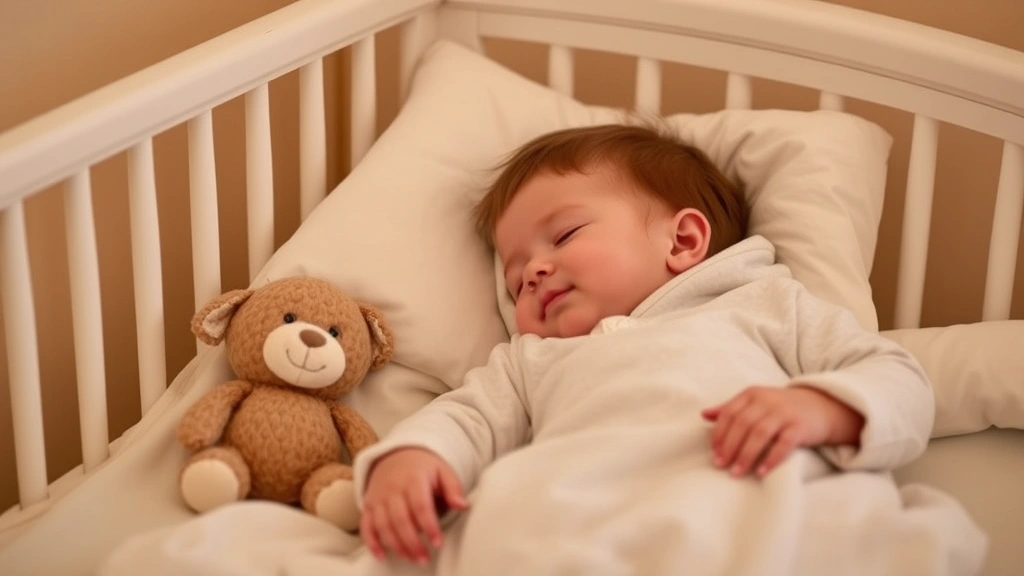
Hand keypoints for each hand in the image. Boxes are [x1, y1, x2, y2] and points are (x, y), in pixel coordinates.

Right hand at [360, 448, 468, 564]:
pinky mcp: (368, 505)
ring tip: (411, 558)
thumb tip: (462, 506)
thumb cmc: (423, 467)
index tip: (437, 543)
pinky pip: (366, 526)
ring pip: (383, 526)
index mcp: (413, 479)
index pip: (420, 506)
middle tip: (424, 559)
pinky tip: (382, 555)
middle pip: (400, 519)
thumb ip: (453, 488)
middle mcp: (393, 488)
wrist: (396, 454)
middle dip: (412, 543)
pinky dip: (372, 542)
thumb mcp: (442, 470)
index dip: (429, 526)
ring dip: (396, 546)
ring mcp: (378, 497)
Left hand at [701, 385, 863, 477]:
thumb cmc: (780, 408)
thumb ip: (730, 408)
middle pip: (742, 424)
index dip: (719, 434)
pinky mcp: (800, 426)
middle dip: (729, 446)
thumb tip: (704, 415)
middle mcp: (767, 400)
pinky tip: (761, 471)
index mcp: (752, 394)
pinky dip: (771, 458)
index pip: (729, 413)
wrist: (821, 406)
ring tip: (736, 472)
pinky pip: (784, 444)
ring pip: (760, 434)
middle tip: (721, 465)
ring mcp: (784, 412)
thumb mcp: (755, 403)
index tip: (713, 453)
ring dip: (746, 455)